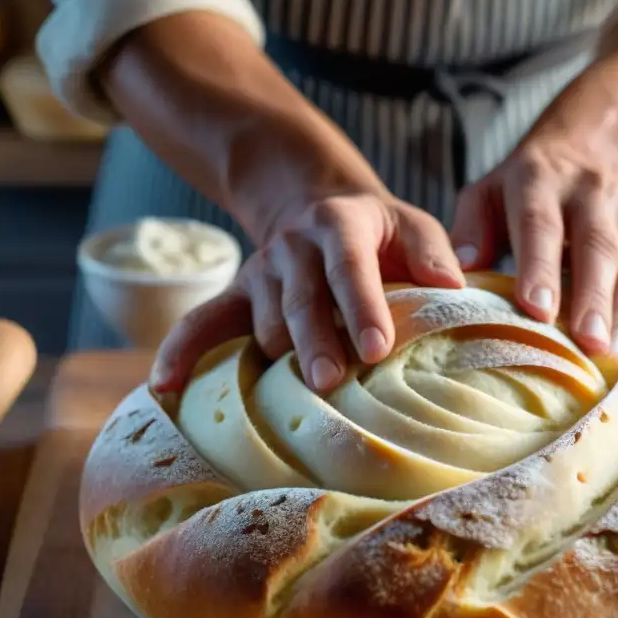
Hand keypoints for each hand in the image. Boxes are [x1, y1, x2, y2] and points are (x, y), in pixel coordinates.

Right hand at [151, 186, 464, 395]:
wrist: (316, 209)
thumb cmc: (378, 233)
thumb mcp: (411, 223)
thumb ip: (432, 252)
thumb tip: (451, 285)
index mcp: (340, 226)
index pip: (349, 267)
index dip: (362, 306)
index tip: (377, 347)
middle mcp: (293, 248)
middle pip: (299, 302)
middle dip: (316, 343)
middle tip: (332, 382)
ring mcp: (260, 275)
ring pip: (264, 327)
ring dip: (282, 364)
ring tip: (301, 408)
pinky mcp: (236, 298)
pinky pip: (201, 324)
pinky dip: (180, 353)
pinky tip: (165, 388)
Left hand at [449, 130, 617, 358]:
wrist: (587, 147)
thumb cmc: (522, 193)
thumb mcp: (485, 195)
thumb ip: (470, 231)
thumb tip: (456, 277)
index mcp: (539, 184)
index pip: (540, 224)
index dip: (540, 266)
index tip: (536, 309)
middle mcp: (591, 195)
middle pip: (597, 247)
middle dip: (594, 296)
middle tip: (589, 342)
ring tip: (617, 354)